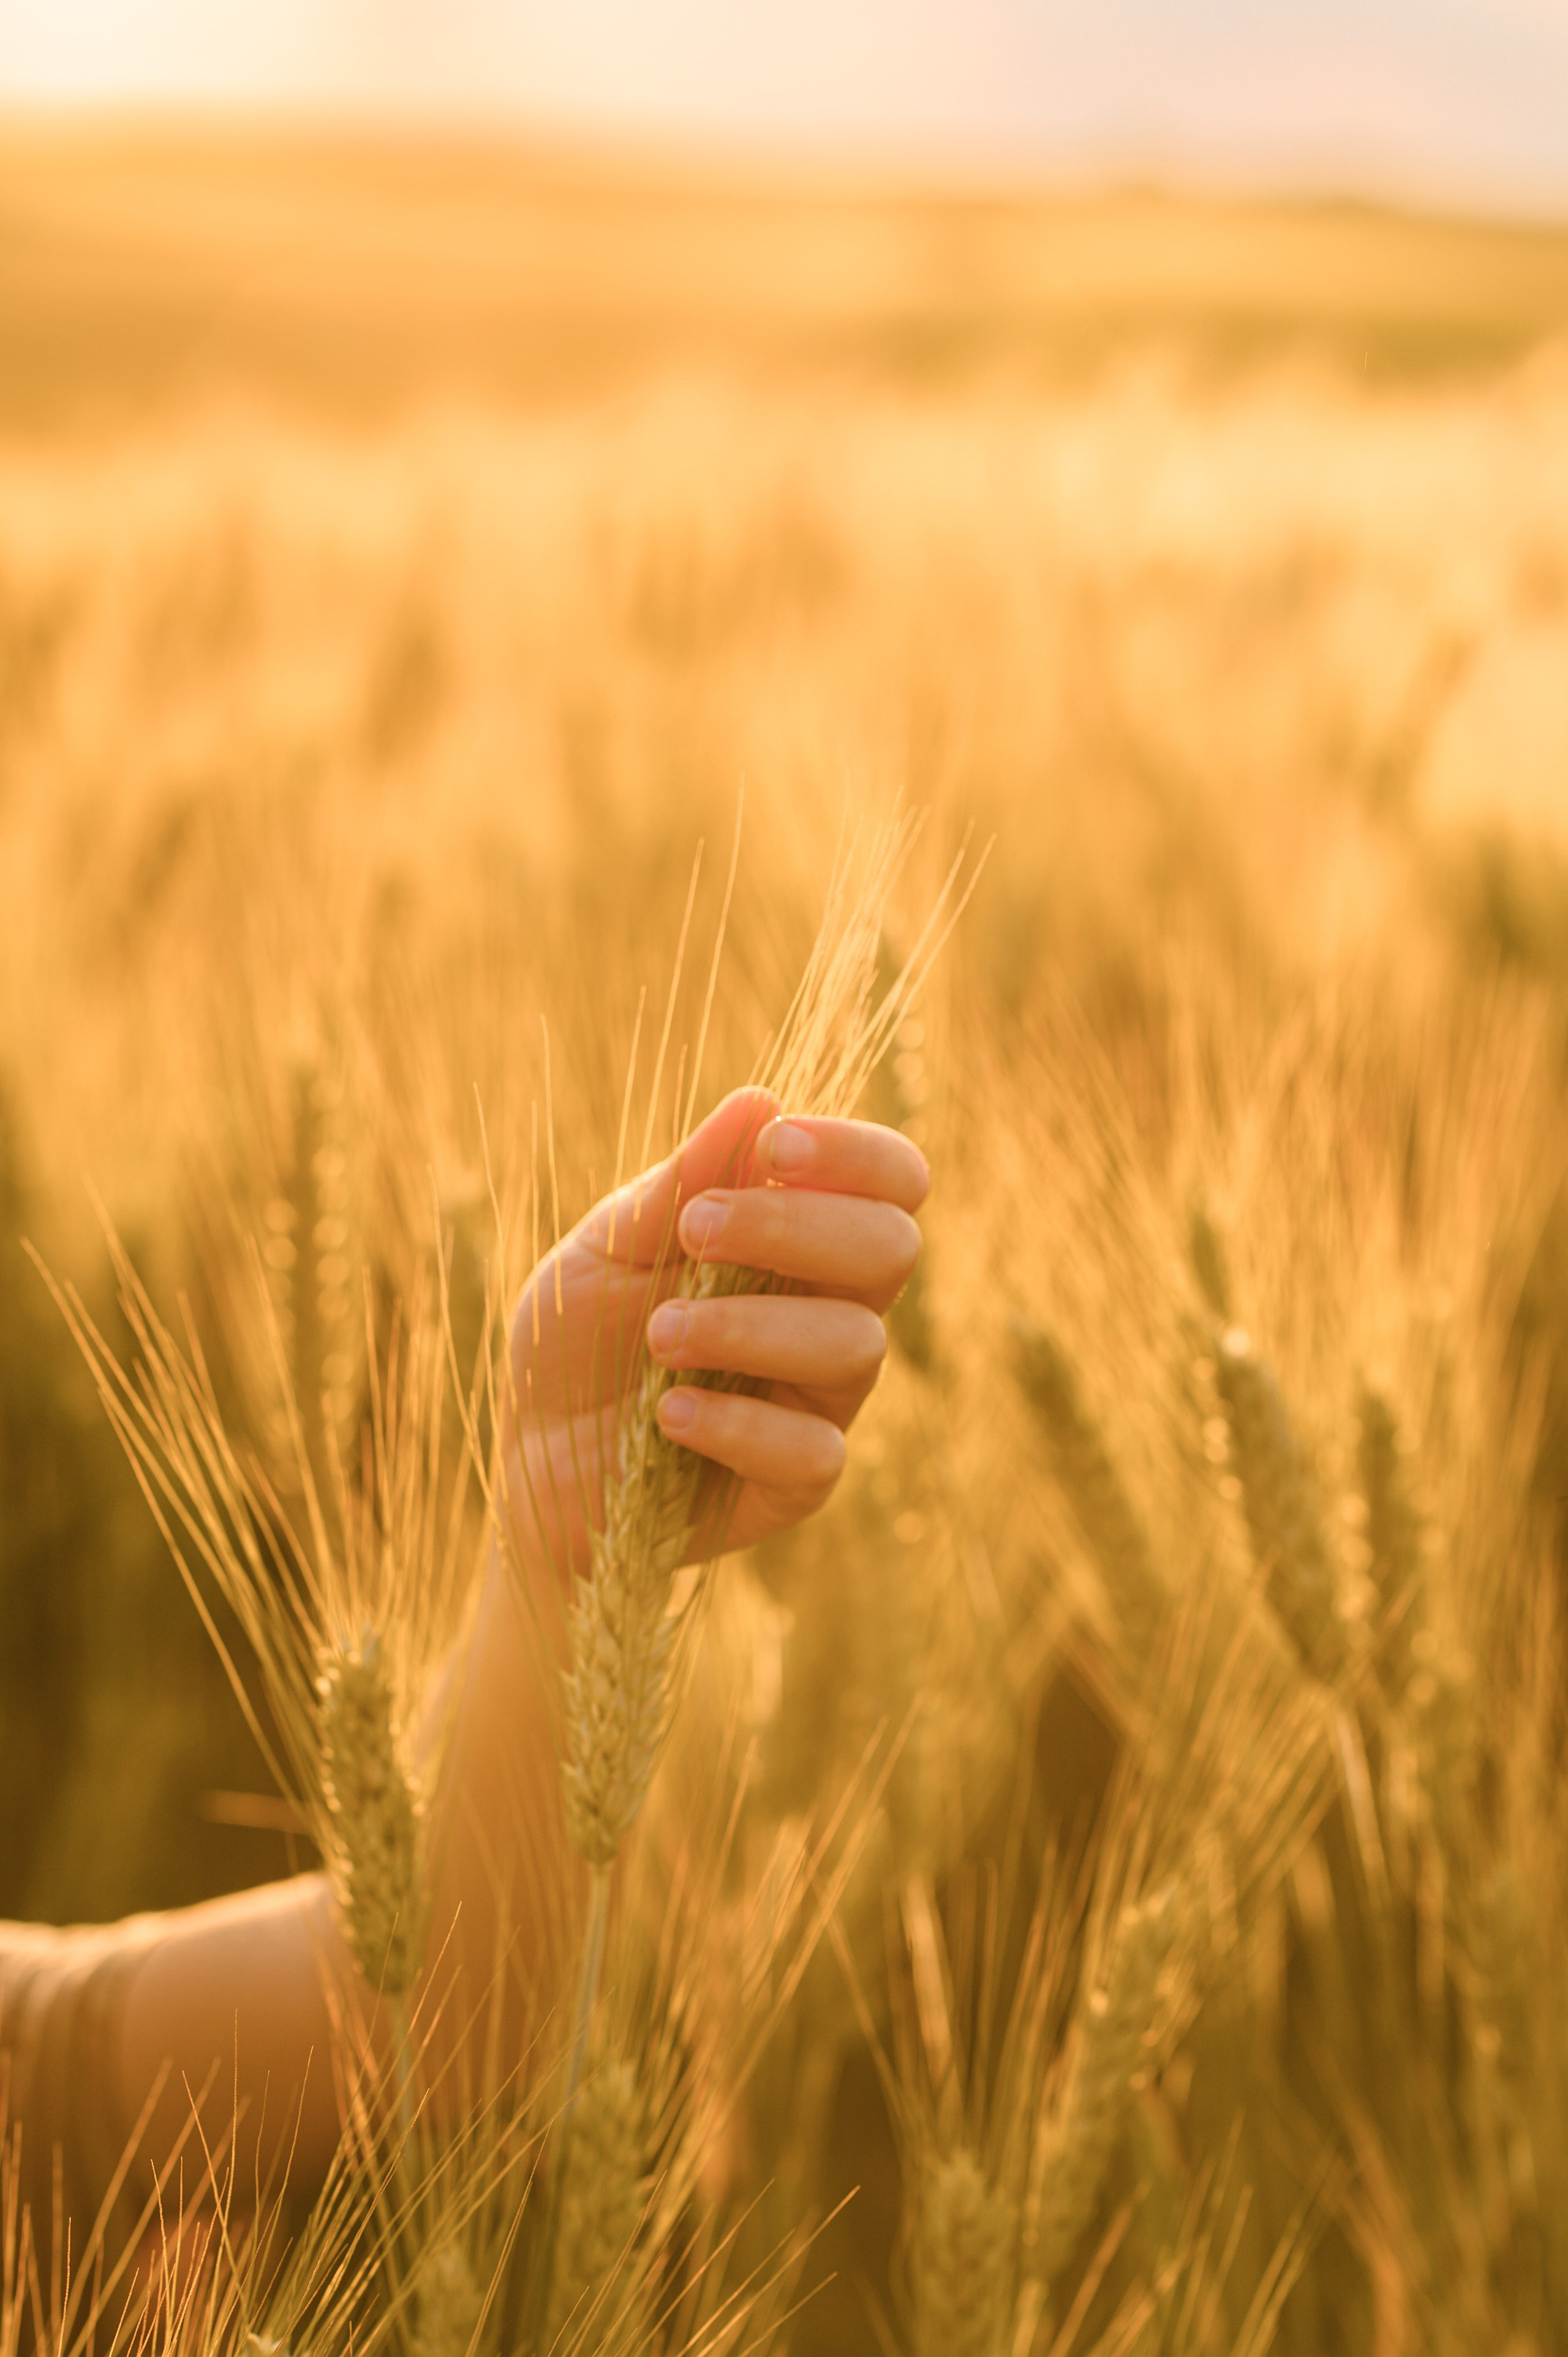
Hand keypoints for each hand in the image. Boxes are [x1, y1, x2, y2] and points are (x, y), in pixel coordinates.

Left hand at [506, 1087, 927, 1570]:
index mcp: (802, 1242)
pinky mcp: (795, 1483)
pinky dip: (738, 1425)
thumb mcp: (607, 1249)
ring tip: (658, 1334)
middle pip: (892, 1250)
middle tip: (696, 1231)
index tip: (775, 1146)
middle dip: (795, 1227)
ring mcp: (821, 1401)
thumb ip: (680, 1186)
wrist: (531, 1456)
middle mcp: (831, 1313)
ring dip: (750, 1325)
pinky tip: (668, 1413)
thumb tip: (757, 1100)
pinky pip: (815, 1451)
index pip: (892, 1183)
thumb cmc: (579, 1338)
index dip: (856, 1156)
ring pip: (857, 1345)